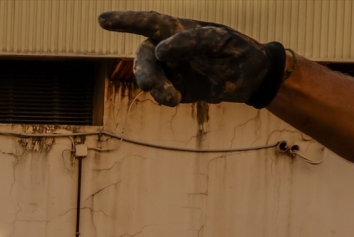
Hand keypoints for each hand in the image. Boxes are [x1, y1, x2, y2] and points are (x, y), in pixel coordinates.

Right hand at [98, 11, 286, 107]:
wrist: (251, 77)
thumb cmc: (237, 51)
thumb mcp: (221, 41)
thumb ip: (192, 41)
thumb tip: (161, 48)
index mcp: (180, 29)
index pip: (149, 22)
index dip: (125, 21)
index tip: (102, 20)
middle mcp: (170, 48)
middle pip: (144, 55)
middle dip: (142, 70)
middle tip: (146, 85)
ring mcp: (171, 70)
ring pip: (149, 76)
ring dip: (154, 87)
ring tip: (171, 99)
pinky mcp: (175, 89)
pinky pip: (161, 93)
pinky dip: (164, 96)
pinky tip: (176, 99)